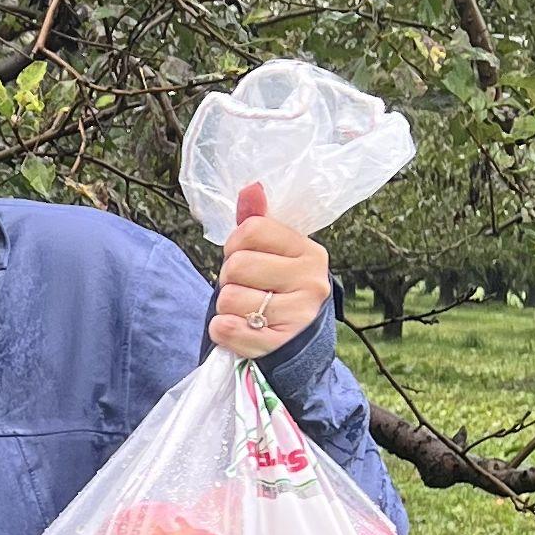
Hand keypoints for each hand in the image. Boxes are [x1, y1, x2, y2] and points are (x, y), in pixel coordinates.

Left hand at [209, 181, 329, 360]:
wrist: (298, 347)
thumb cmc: (278, 293)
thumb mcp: (273, 255)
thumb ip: (257, 222)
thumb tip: (251, 187)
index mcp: (309, 252)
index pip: (252, 230)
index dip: (235, 245)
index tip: (244, 258)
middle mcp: (311, 281)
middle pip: (237, 265)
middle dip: (228, 279)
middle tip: (245, 289)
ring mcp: (299, 315)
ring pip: (228, 299)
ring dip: (226, 308)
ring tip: (246, 313)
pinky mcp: (281, 345)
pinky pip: (227, 329)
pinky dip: (223, 331)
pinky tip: (240, 330)